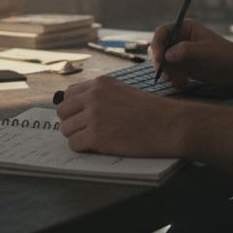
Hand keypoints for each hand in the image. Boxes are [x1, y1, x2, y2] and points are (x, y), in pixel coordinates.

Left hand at [55, 76, 182, 156]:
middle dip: (72, 123)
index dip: (73, 109)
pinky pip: (74, 144)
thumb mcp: (123, 91)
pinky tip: (97, 148)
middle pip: (62, 112)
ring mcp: (94, 116)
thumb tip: (79, 107)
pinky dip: (83, 149)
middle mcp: (94, 96)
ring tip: (94, 141)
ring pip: (66, 130)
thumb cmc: (151, 111)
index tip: (81, 118)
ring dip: (77, 137)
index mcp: (100, 84)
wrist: (170, 124)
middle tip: (86, 132)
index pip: (68, 95)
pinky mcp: (97, 136)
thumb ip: (101, 95)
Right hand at [150, 19, 232, 88]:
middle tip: (165, 74)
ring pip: (163, 62)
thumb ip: (186, 50)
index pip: (163, 32)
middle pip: (159, 47)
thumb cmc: (225, 55)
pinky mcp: (184, 66)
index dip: (157, 44)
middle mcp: (180, 39)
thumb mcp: (206, 51)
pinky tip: (184, 83)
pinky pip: (171, 72)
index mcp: (185, 28)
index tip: (158, 58)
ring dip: (167, 72)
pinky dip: (173, 79)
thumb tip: (167, 55)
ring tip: (179, 81)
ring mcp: (181, 53)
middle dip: (160, 62)